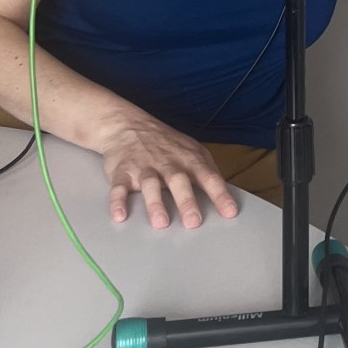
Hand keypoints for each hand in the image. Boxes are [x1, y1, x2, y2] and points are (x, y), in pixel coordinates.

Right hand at [99, 115, 239, 228]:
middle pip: (179, 181)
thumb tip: (226, 196)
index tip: (230, 212)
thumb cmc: (166, 144)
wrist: (128, 124)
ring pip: (150, 184)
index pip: (208, 177)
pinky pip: (119, 187)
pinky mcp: (122, 172)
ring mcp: (144, 167)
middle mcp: (168, 163)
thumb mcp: (192, 151)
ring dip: (155, 203)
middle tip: (194, 222)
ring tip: (161, 223)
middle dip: (187, 201)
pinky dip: (118, 201)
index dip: (220, 194)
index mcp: (189, 159)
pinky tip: (120, 216)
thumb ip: (208, 172)